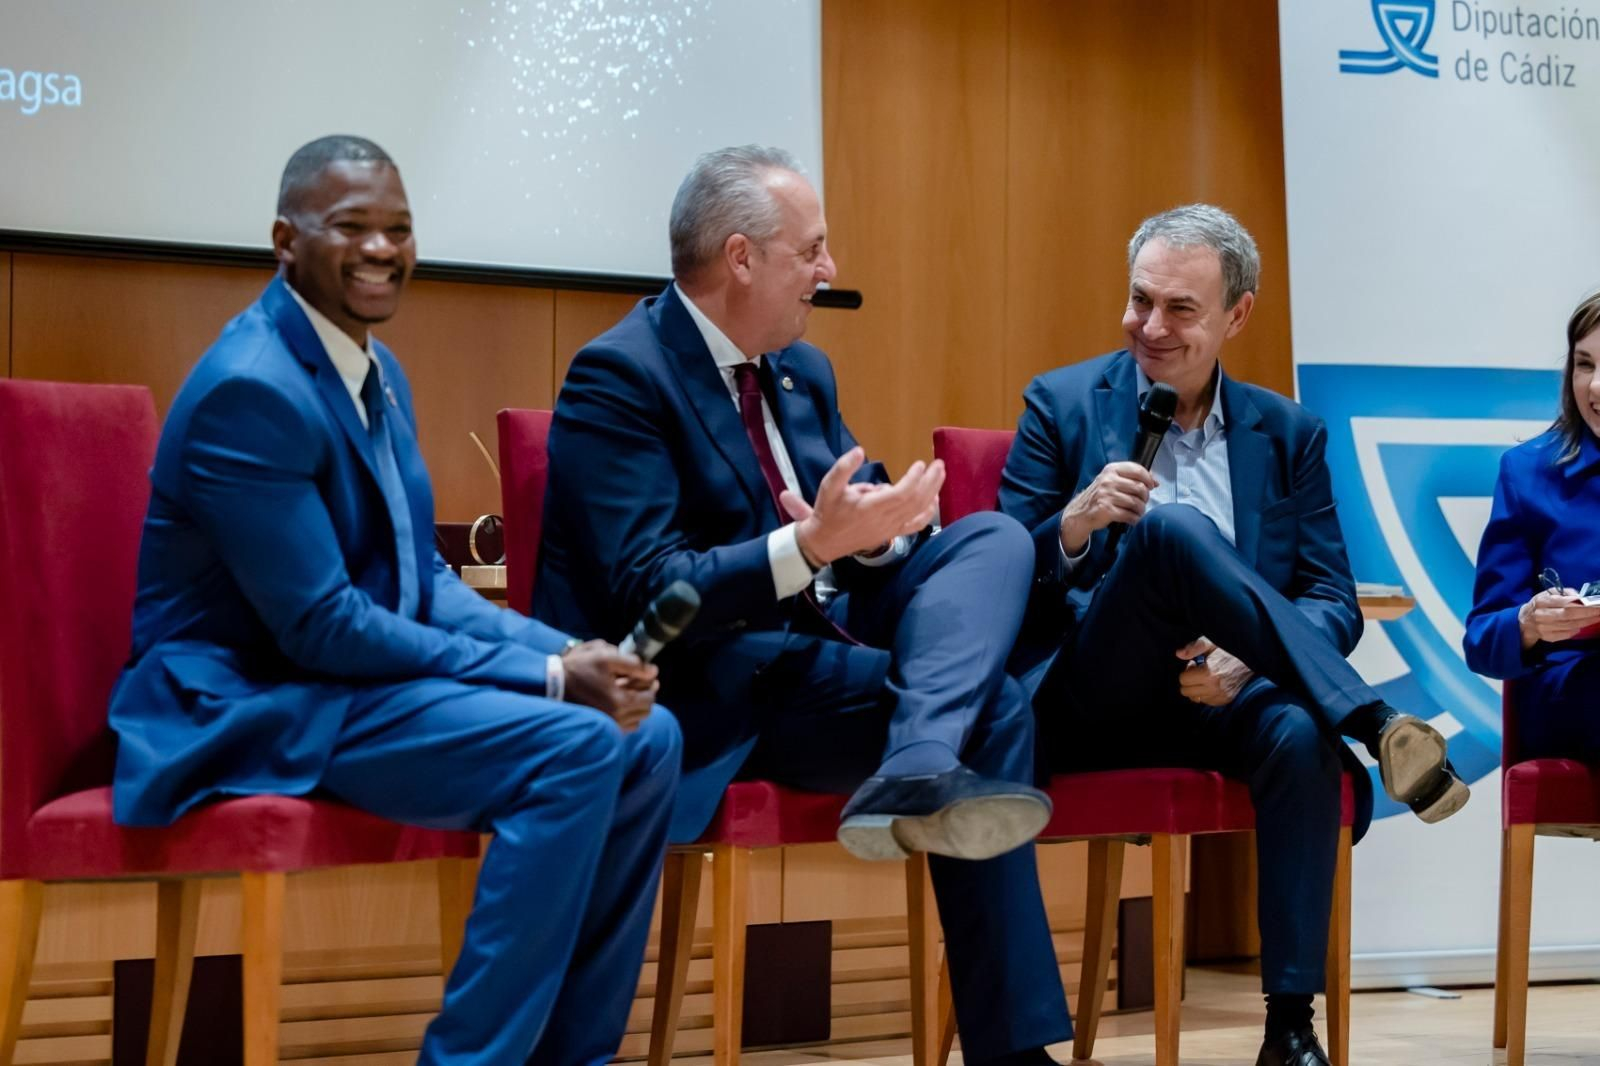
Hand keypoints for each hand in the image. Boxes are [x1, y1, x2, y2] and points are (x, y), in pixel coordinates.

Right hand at [561, 640, 658, 731]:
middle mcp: (617, 718)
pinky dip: (627, 715)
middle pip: (646, 710)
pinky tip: (618, 701)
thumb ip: (633, 663)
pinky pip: (624, 726)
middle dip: (645, 694)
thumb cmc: (579, 668)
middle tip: (638, 680)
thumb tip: (653, 671)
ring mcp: (609, 725)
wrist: (554, 684)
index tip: (646, 673)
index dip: (651, 683)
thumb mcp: (606, 657)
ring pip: (636, 720)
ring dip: (637, 706)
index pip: (650, 697)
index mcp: (620, 702)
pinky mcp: (601, 727)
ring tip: (627, 691)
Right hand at [781, 447, 941, 566]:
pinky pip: (915, 525)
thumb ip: (843, 468)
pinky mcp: (892, 533)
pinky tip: (934, 500)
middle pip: (915, 501)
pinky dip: (928, 513)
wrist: (825, 541)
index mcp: (870, 507)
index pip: (901, 494)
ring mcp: (890, 528)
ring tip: (940, 474)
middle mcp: (884, 520)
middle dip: (930, 481)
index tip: (919, 464)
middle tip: (939, 464)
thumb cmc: (828, 511)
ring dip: (932, 492)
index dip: (914, 480)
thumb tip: (859, 450)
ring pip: (918, 511)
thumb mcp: (829, 486)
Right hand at [1059, 461, 1158, 554]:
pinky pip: (1129, 515)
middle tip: (1142, 502)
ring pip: (1136, 503)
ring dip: (1140, 510)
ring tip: (1138, 512)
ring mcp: (1106, 495)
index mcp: (1111, 470)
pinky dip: (1134, 519)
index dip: (1148, 479)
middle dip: (1145, 497)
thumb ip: (1131, 477)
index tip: (1151, 486)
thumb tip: (1155, 481)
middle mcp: (1108, 480)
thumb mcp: (1111, 480)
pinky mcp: (1106, 510)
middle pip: (1139, 488)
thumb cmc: (1100, 496)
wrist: (1080, 513)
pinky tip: (1132, 519)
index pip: (1137, 470)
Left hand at [1175, 637, 1251, 706]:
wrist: (1252, 659)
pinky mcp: (1226, 700)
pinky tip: (1212, 683)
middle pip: (1186, 691)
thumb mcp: (1212, 642)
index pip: (1183, 679)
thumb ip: (1194, 647)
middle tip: (1199, 671)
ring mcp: (1221, 696)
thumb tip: (1179, 654)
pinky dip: (1206, 693)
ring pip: (1195, 698)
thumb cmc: (1229, 649)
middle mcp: (1214, 687)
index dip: (1187, 670)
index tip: (1195, 663)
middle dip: (1189, 680)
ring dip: (1197, 688)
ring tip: (1207, 676)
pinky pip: (1206, 701)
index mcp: (1209, 673)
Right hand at [1518, 588, 1599, 648]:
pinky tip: (1582, 626)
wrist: (1524, 621)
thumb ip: (1565, 592)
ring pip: (1570, 626)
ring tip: (1597, 618)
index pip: (1566, 604)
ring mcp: (1543, 628)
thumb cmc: (1540, 604)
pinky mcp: (1546, 637)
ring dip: (1586, 622)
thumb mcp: (1549, 593)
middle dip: (1588, 614)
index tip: (1598, 604)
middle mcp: (1541, 615)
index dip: (1584, 605)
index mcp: (1542, 601)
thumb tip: (1581, 597)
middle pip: (1569, 616)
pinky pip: (1566, 635)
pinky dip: (1576, 630)